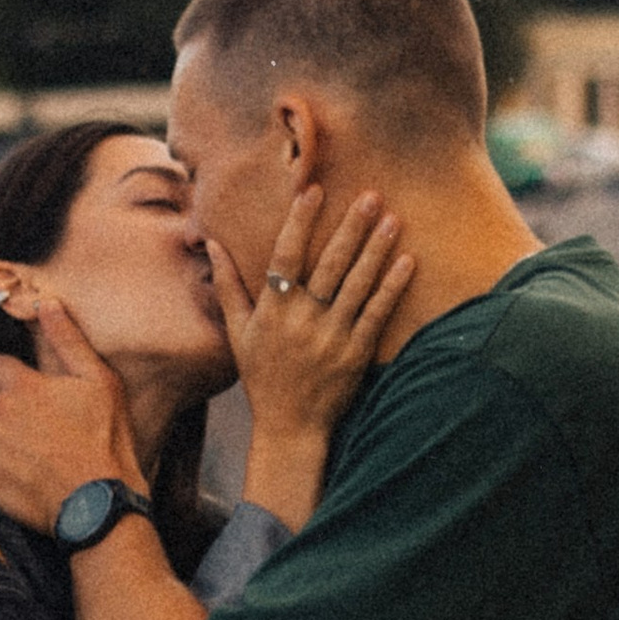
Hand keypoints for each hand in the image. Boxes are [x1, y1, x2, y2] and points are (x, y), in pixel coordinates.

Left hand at [0, 295, 139, 529]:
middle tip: (36, 434)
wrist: (97, 501)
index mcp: (23, 383)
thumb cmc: (105, 441)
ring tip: (22, 455)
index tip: (22, 394)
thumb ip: (67, 341)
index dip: (4, 377)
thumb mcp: (99, 382)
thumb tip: (45, 302)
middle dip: (5, 413)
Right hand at [206, 184, 414, 526]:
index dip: (300, 222)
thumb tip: (211, 245)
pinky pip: (376, 314)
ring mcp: (331, 337)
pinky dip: (392, 287)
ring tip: (392, 218)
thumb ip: (228, 287)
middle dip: (350, 227)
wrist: (290, 428)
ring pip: (357, 285)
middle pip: (329, 264)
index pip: (286, 256)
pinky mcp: (355, 354)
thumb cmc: (262, 377)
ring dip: (376, 250)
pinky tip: (407, 261)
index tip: (314, 190)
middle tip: (370, 194)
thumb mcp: (238, 333)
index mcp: (273, 311)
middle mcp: (301, 320)